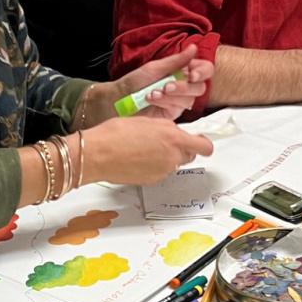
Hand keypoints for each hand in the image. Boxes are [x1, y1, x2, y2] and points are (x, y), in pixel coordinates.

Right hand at [84, 116, 213, 185]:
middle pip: (188, 156)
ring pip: (173, 164)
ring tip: (145, 148)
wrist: (97, 154)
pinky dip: (154, 166)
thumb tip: (173, 132)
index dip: (204, 144)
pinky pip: (160, 172)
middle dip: (181, 149)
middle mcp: (172, 157)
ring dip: (166, 158)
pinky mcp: (151, 181)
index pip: (204, 147)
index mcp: (174, 138)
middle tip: (165, 141)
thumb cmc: (116, 134)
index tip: (200, 142)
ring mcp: (162, 172)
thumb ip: (166, 127)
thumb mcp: (146, 121)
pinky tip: (138, 158)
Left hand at [91, 46, 213, 123]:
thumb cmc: (135, 82)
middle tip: (167, 85)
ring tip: (154, 92)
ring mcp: (179, 101)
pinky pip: (178, 108)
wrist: (119, 99)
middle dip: (184, 86)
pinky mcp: (173, 113)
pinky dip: (165, 102)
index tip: (191, 74)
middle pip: (200, 87)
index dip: (202, 71)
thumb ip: (176, 60)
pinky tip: (151, 98)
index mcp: (181, 70)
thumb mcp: (155, 68)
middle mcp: (183, 86)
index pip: (204, 70)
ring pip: (190, 99)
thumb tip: (194, 48)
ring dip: (172, 94)